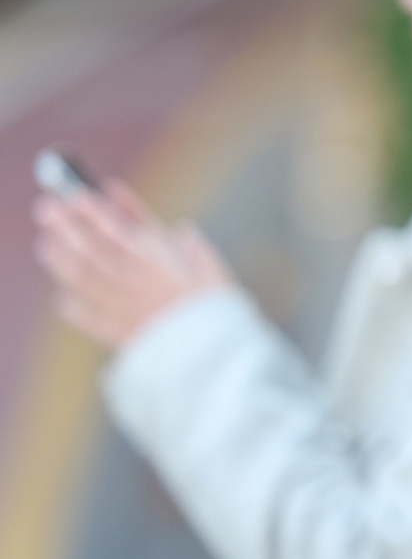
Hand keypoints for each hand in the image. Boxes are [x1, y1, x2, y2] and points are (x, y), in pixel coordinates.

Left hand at [31, 180, 234, 350]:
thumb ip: (194, 249)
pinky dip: (70, 303)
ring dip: (61, 259)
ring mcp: (121, 309)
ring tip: (45, 243)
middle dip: (68, 228)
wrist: (210, 363)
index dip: (97, 213)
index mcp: (160, 266)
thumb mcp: (217, 274)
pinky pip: (86, 317)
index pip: (120, 233)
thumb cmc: (218, 315)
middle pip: (94, 251)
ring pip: (83, 280)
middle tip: (46, 208)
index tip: (79, 195)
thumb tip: (180, 229)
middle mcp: (133, 284)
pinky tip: (61, 293)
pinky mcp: (117, 334)